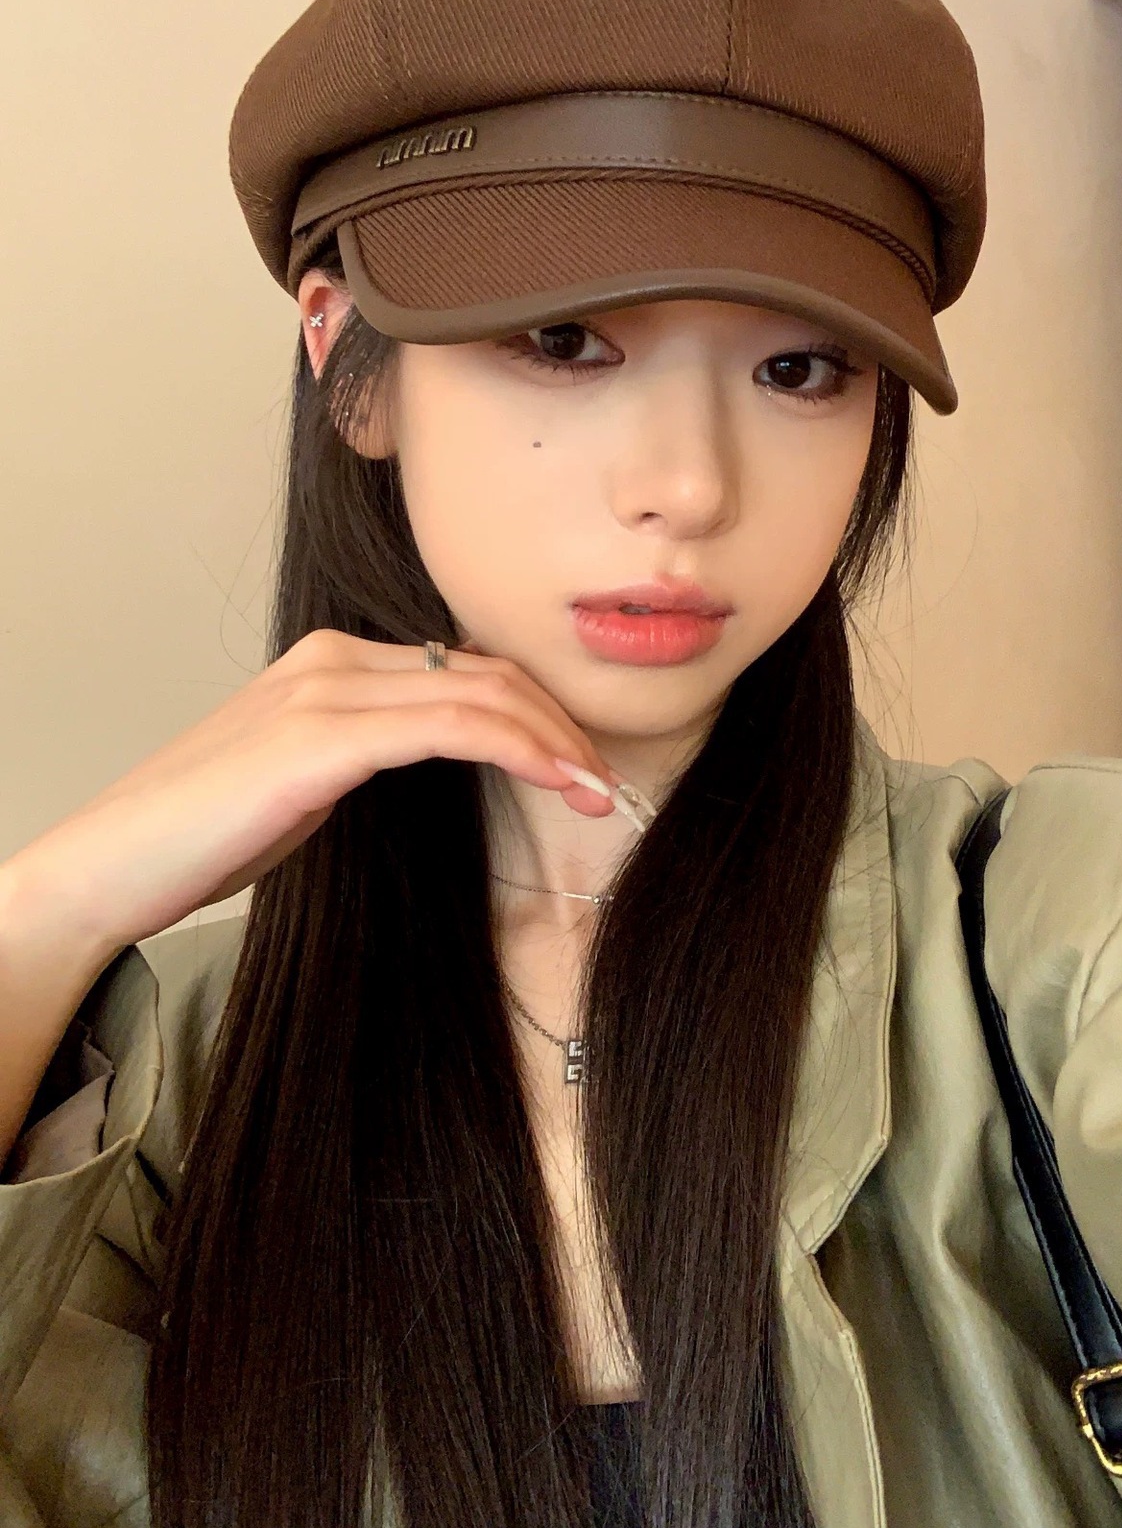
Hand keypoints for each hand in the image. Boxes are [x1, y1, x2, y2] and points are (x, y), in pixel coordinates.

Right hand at [0, 630, 615, 966]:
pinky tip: (558, 781)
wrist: (109, 867)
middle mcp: (333, 660)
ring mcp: (326, 690)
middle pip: (484, 671)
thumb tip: (440, 760)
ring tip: (598, 791)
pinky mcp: (320, 736)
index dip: (534, 711)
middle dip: (559, 722)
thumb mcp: (304, 784)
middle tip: (606, 781)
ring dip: (555, 740)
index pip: (462, 670)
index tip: (579, 766)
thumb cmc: (202, 839)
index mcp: (331, 664)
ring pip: (480, 692)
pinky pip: (451, 725)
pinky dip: (518, 747)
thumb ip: (367, 757)